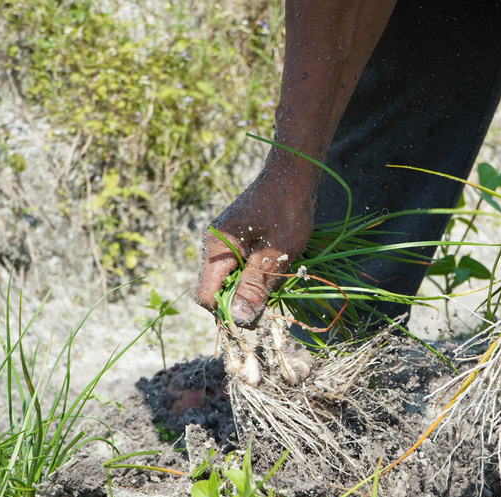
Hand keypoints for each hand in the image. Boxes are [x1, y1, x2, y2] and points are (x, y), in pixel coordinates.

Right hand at [194, 168, 315, 327]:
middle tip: (272, 298)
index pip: (206, 296)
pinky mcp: (236, 240)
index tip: (256, 317)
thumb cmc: (287, 208)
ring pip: (229, 281)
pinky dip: (255, 275)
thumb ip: (256, 285)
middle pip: (217, 290)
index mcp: (217, 248)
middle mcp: (213, 246)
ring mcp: (223, 243)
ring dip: (251, 288)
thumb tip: (238, 318)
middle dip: (241, 300)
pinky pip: (239, 268)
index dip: (228, 312)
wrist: (293, 174)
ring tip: (276, 277)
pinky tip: (274, 267)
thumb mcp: (276, 252)